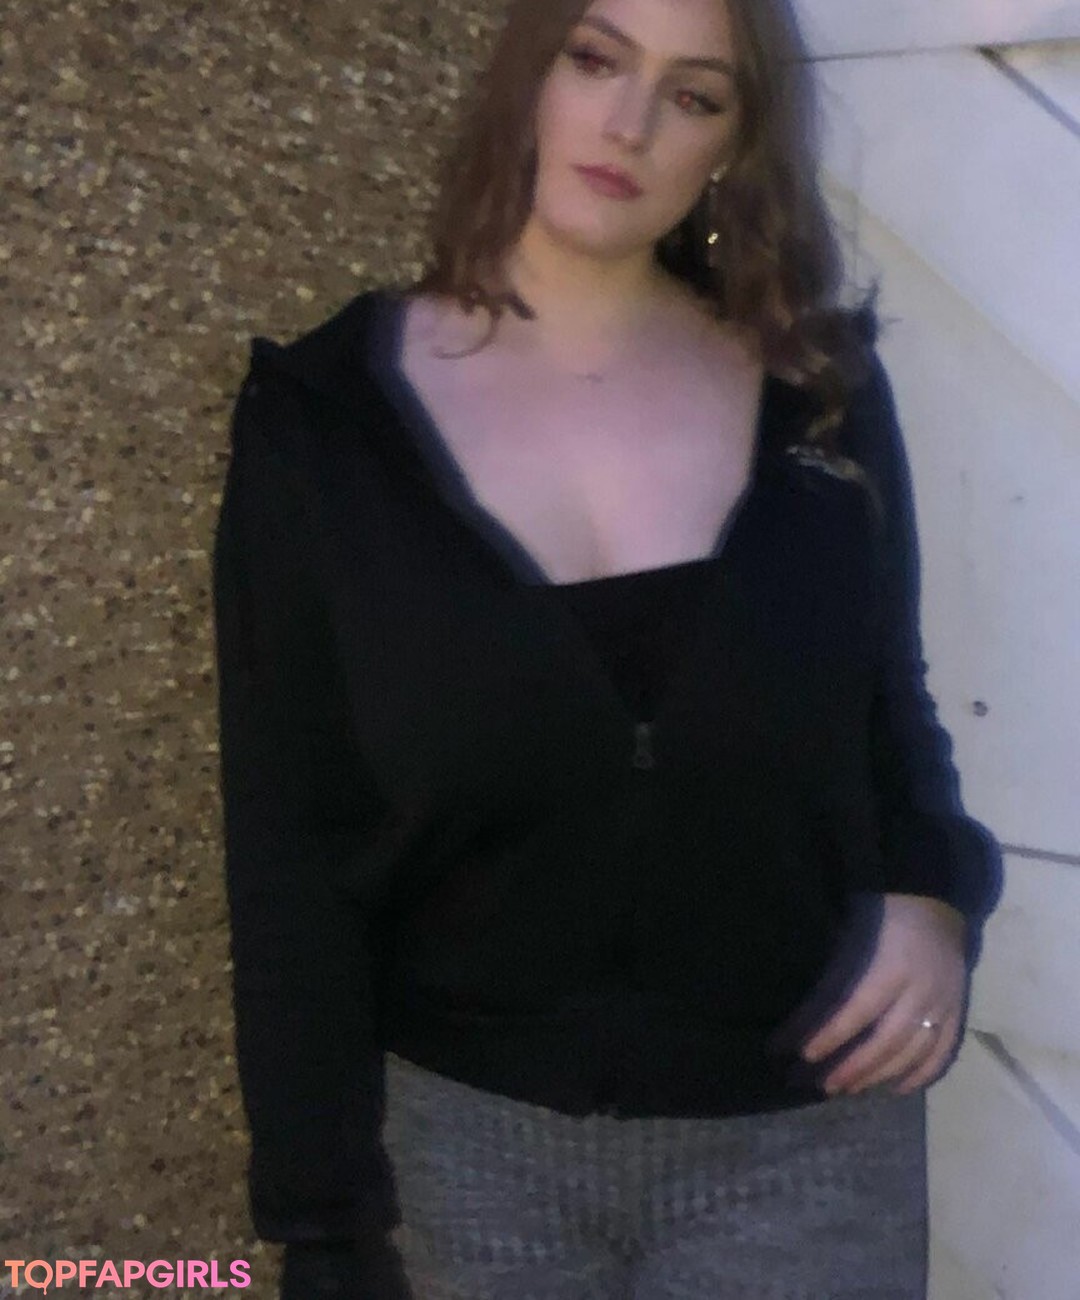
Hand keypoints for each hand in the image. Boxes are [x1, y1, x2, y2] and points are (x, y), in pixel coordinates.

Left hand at [799, 893, 967, 1095]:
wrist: (937, 904)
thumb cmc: (885, 916)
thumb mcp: (858, 935)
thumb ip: (839, 973)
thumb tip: (805, 1012)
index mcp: (893, 967)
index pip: (858, 1010)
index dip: (831, 1035)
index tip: (804, 1054)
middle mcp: (921, 991)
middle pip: (887, 1041)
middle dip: (853, 1067)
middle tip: (825, 1085)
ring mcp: (943, 1005)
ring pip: (913, 1052)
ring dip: (880, 1075)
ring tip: (851, 1089)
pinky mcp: (957, 1012)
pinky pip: (943, 1051)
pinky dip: (921, 1074)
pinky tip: (897, 1089)